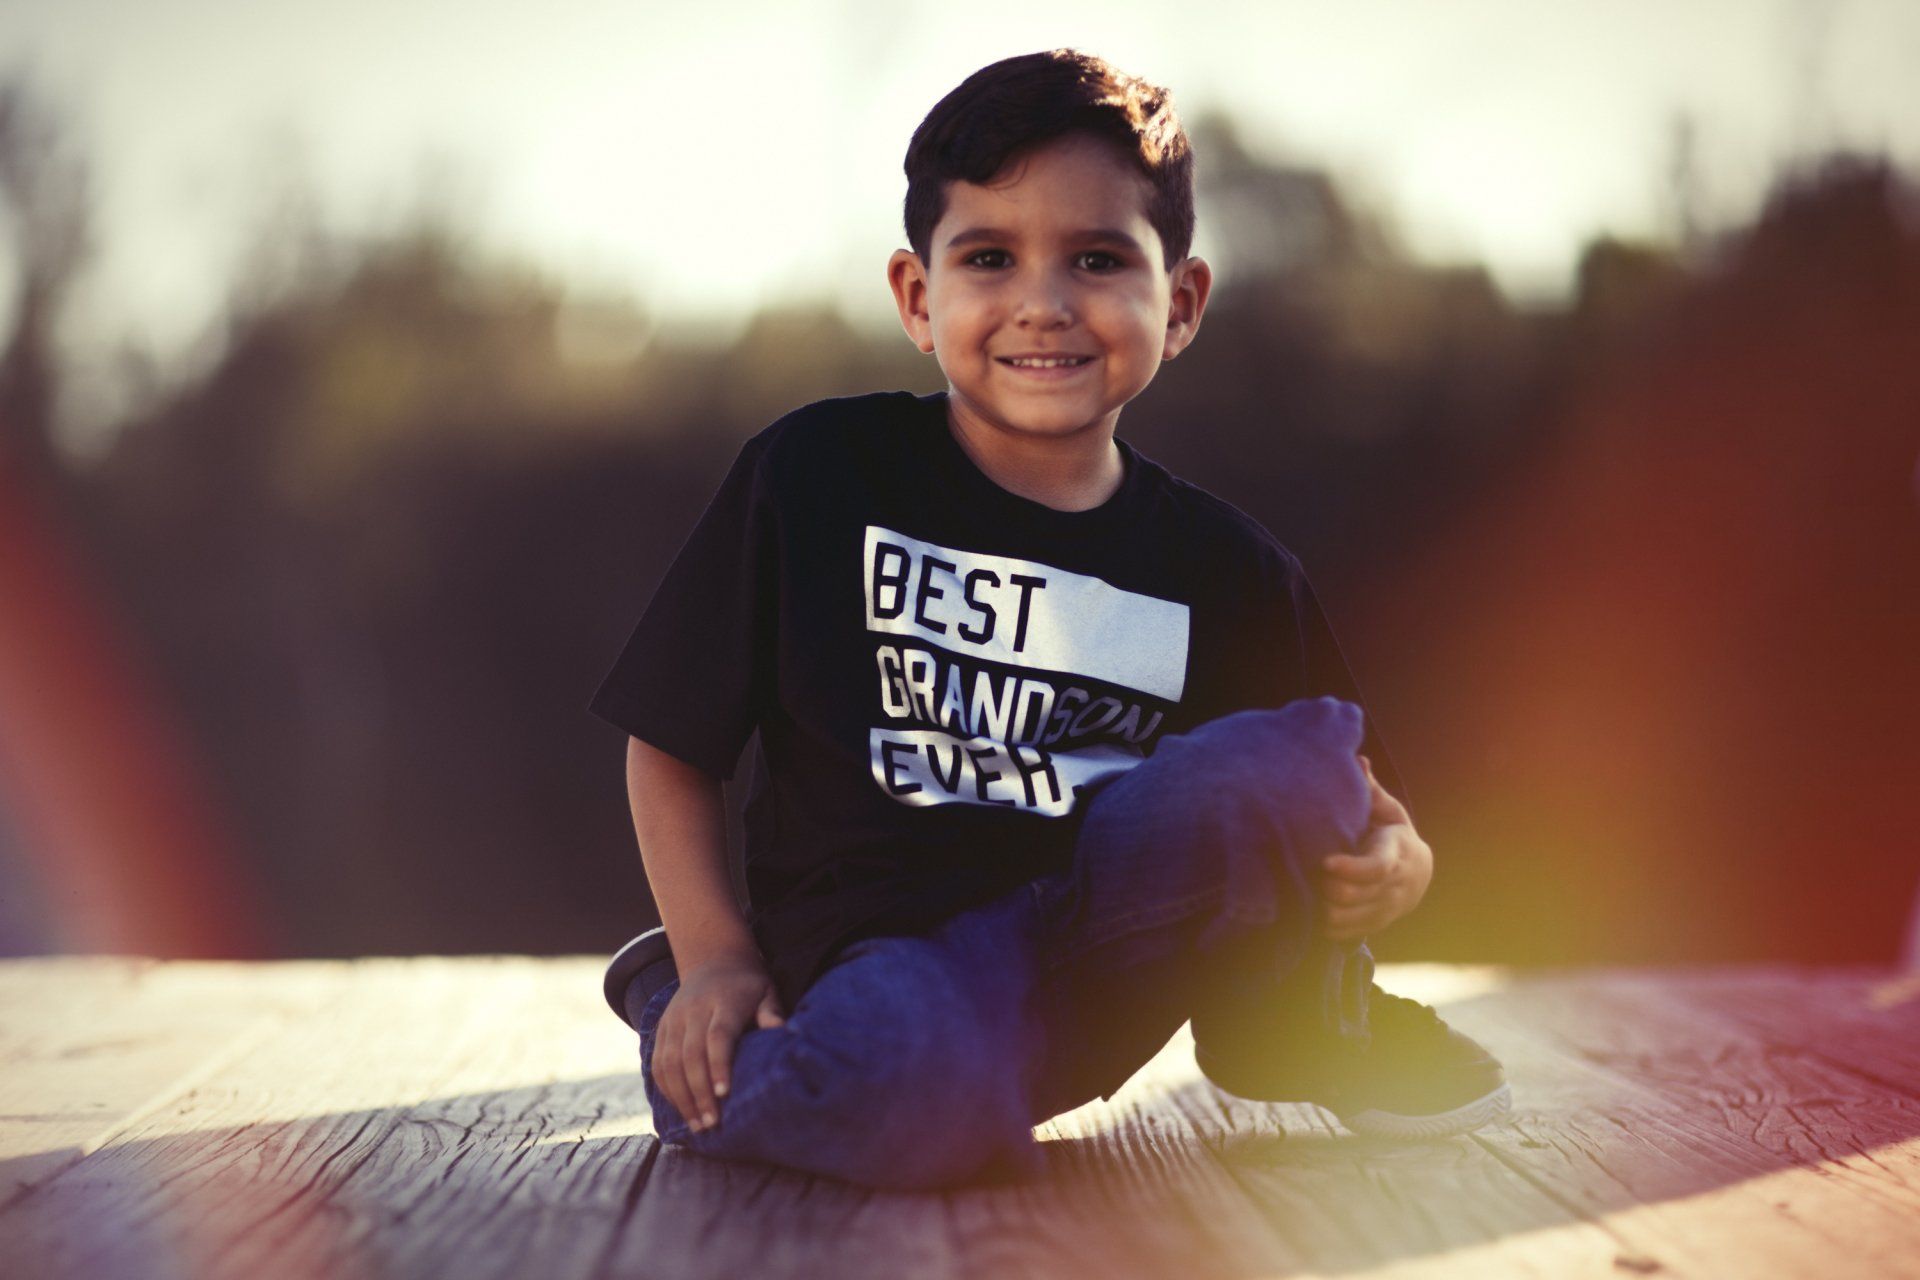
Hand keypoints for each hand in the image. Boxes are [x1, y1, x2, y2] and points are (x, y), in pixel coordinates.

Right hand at [652, 949, 785, 1132]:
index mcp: (722, 1002)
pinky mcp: (662, 1029)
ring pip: (668, 1063)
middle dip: (699, 1092)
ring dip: (681, 1097)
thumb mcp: (766, 992)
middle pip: (690, 1055)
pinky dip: (667, 1089)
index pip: (717, 1036)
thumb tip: (782, 1032)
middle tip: (713, 1123)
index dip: (718, 1065)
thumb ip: (771, 1013)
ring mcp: (673, 1020)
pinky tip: (682, 1110)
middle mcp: (692, 1011)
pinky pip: (658, 1063)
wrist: (713, 960)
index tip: (724, 1093)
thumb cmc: (748, 986)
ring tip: (697, 1125)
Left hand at [1316, 754, 1432, 940]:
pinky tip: (1315, 909)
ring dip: (1324, 906)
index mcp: (1397, 853)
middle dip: (1327, 886)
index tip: (1324, 862)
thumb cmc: (1392, 833)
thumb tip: (1358, 760)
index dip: (1350, 868)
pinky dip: (1328, 924)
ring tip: (1311, 888)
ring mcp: (1387, 909)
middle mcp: (1395, 886)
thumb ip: (1371, 790)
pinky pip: (1347, 932)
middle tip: (1311, 871)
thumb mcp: (1387, 810)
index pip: (1376, 868)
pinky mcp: (1377, 924)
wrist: (1418, 872)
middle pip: (1355, 895)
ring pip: (1348, 917)